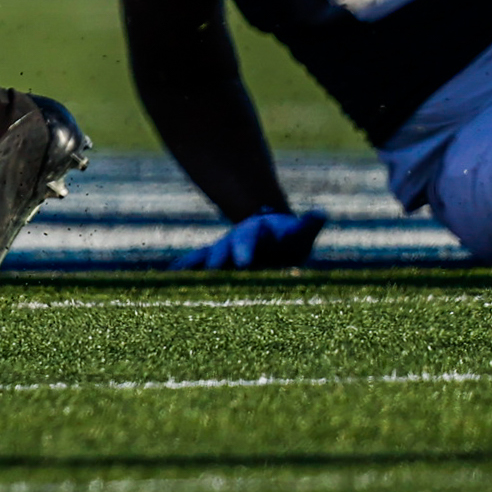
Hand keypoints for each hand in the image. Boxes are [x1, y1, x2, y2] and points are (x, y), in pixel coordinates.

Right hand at [169, 207, 324, 270]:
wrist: (268, 232)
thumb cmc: (289, 239)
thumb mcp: (299, 234)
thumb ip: (308, 225)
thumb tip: (322, 213)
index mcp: (256, 234)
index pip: (250, 240)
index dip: (245, 250)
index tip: (243, 263)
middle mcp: (234, 240)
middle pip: (223, 249)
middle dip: (218, 260)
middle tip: (213, 272)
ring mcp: (221, 249)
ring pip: (206, 257)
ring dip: (197, 266)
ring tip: (183, 278)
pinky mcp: (213, 260)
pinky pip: (195, 262)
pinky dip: (183, 268)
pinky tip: (170, 277)